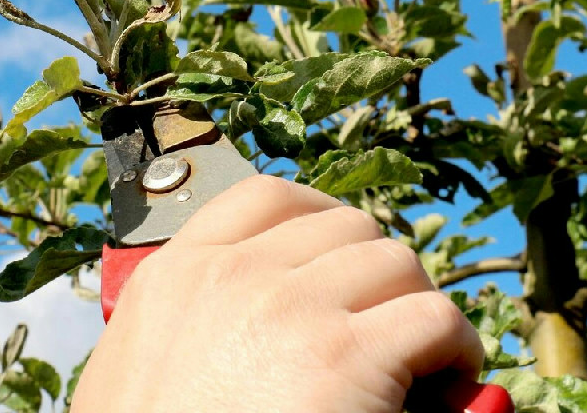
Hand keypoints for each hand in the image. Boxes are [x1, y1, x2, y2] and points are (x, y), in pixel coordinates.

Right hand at [73, 175, 483, 412]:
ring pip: (395, 261)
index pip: (265, 198)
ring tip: (415, 359)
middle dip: (374, 271)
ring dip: (414, 306)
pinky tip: (442, 388)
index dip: (319, 220)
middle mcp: (231, 276)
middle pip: (344, 225)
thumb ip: (184, 325)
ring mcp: (288, 309)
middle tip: (381, 325)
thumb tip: (231, 329)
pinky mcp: (344, 358)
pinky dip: (454, 349)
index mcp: (174, 278)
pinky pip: (436, 318)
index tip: (341, 261)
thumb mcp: (133, 372)